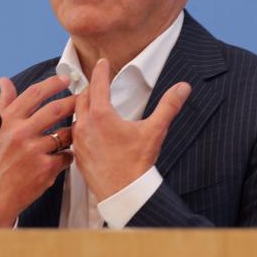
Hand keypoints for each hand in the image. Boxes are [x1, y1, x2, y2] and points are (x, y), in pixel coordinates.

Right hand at [0, 74, 75, 226]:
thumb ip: (4, 104)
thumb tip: (5, 81)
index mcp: (8, 121)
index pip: (34, 94)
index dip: (53, 83)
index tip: (66, 78)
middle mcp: (20, 133)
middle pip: (55, 109)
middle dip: (73, 102)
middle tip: (83, 99)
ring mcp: (33, 151)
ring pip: (65, 134)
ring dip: (71, 134)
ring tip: (71, 135)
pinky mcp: (45, 169)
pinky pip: (66, 156)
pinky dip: (66, 157)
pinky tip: (60, 160)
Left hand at [72, 58, 190, 200]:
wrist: (125, 194)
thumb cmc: (138, 163)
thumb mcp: (155, 131)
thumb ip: (168, 106)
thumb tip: (183, 87)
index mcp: (101, 115)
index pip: (97, 84)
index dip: (100, 70)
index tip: (102, 62)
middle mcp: (85, 125)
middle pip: (82, 97)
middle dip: (89, 87)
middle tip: (96, 82)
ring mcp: (79, 141)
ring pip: (75, 116)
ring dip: (82, 106)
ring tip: (90, 103)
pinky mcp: (78, 155)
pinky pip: (74, 134)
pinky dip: (80, 126)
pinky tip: (87, 129)